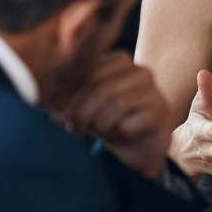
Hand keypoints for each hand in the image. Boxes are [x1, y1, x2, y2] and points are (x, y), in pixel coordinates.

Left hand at [62, 51, 170, 179]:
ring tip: (100, 133)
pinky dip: (120, 133)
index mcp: (119, 62)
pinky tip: (121, 136)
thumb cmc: (110, 123)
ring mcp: (154, 91)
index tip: (60, 117)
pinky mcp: (161, 113)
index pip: (89, 73)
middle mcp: (140, 71)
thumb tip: (50, 107)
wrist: (139, 149)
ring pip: (118, 104)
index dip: (71, 97)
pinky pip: (132, 122)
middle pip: (102, 88)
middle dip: (83, 113)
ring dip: (102, 125)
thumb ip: (71, 101)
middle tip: (76, 129)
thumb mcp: (88, 108)